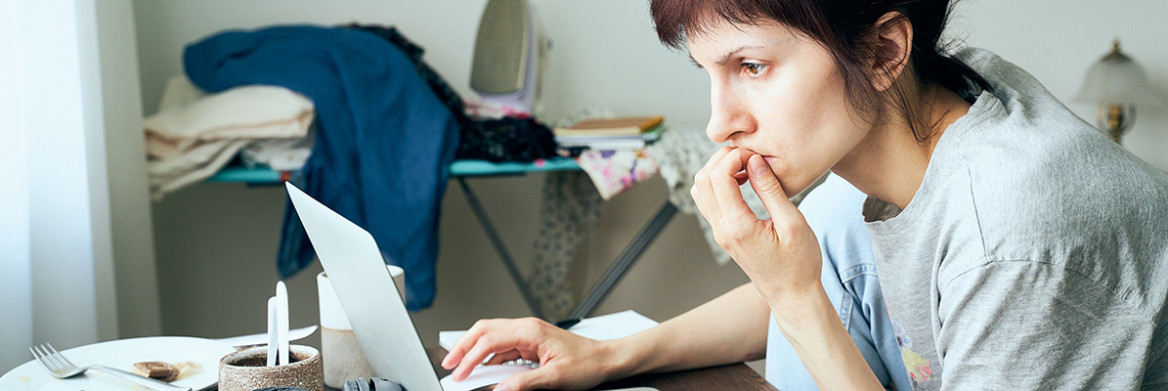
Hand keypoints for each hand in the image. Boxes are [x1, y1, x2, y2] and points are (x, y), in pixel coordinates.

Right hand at [441, 317, 619, 390]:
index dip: (470, 357)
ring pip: (492, 336)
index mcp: (530, 331)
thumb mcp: (555, 378)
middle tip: (449, 365)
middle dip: (463, 346)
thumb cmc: (587, 363)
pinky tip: (484, 368)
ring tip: (462, 367)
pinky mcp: (531, 343)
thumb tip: (500, 389)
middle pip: (484, 330)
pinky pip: (503, 346)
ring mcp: (528, 334)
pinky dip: (489, 356)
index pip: (490, 340)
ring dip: (475, 350)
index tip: (459, 374)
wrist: (606, 359)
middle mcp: (527, 328)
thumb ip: (524, 383)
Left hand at [690, 147, 823, 314]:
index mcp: (738, 226)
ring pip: (701, 190)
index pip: (719, 177)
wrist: (793, 295)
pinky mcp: (723, 235)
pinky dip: (719, 185)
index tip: (756, 155)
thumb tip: (754, 161)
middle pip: (703, 179)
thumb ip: (770, 190)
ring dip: (718, 171)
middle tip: (749, 157)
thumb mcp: (792, 223)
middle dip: (723, 159)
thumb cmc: (799, 264)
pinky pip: (708, 202)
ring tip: (746, 168)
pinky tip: (742, 182)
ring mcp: (719, 233)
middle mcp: (722, 230)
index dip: (735, 157)